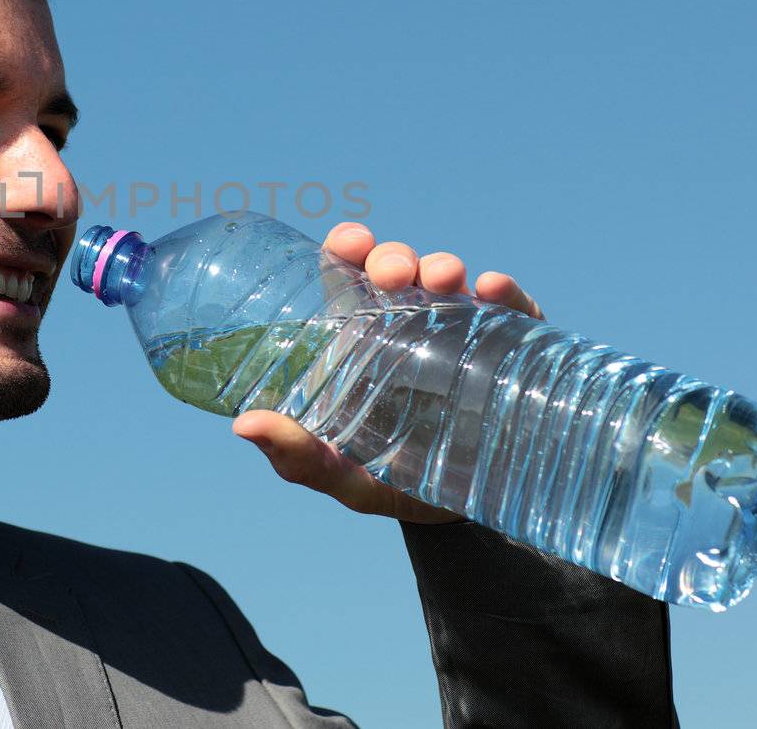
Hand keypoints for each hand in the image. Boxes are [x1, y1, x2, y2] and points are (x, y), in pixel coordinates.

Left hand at [231, 221, 544, 525]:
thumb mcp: (342, 475)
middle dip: (395, 257)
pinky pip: (512, 311)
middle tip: (395, 274)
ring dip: (444, 266)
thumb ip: (297, 456)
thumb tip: (244, 425)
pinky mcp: (511, 347)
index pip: (350, 275)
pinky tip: (494, 291)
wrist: (465, 513)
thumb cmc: (390, 483)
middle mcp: (410, 323)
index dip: (348, 247)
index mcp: (362, 338)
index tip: (351, 244)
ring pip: (450, 281)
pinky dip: (505, 293)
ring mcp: (461, 330)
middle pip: (398, 270)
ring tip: (446, 278)